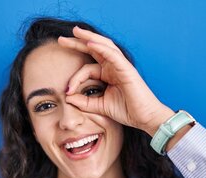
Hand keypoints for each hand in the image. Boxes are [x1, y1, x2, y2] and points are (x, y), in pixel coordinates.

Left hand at [57, 26, 174, 135]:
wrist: (144, 118)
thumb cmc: (127, 111)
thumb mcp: (99, 106)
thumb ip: (84, 102)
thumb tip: (67, 97)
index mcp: (107, 74)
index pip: (86, 69)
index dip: (74, 79)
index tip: (67, 91)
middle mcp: (113, 66)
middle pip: (93, 49)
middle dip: (77, 42)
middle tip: (60, 39)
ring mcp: (120, 65)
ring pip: (103, 46)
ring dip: (89, 37)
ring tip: (75, 32)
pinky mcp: (126, 68)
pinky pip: (112, 54)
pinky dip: (101, 47)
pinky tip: (90, 43)